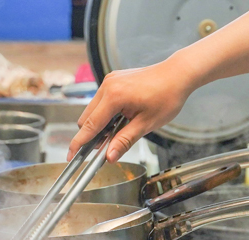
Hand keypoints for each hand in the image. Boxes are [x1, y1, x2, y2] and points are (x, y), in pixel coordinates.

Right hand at [68, 54, 199, 163]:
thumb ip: (124, 140)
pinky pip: (101, 101)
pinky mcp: (114, 80)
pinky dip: (105, 114)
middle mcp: (107, 85)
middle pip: (86, 117)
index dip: (79, 143)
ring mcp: (110, 80)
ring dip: (99, 124)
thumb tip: (109, 156)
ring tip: (117, 133)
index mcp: (114, 96)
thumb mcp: (146, 124)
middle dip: (91, 135)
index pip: (90, 125)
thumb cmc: (167, 96)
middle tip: (103, 149)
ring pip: (93, 109)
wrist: (177, 74)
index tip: (71, 155)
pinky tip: (120, 121)